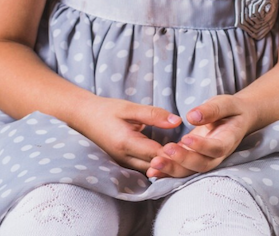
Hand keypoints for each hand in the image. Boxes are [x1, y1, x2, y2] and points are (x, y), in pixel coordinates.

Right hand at [69, 96, 183, 173]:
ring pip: (150, 171)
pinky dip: (157, 165)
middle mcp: (124, 158)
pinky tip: (172, 159)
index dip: (175, 152)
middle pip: (155, 167)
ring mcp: (122, 163)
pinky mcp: (123, 164)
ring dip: (166, 166)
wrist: (83, 117)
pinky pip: (143, 169)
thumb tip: (177, 121)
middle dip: (174, 162)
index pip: (156, 154)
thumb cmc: (107, 110)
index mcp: (126, 143)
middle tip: (196, 154)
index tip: (194, 147)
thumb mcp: (130, 108)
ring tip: (187, 157)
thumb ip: (154, 114)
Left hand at [147, 94, 253, 178]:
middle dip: (183, 161)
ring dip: (171, 169)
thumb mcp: (225, 103)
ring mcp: (204, 160)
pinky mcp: (193, 160)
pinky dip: (166, 172)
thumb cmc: (230, 110)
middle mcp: (217, 155)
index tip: (186, 138)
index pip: (217, 148)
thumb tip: (192, 116)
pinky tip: (152, 171)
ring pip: (189, 171)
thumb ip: (212, 110)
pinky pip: (181, 170)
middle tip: (166, 150)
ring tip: (154, 163)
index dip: (202, 146)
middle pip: (202, 165)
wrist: (235, 119)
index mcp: (228, 140)